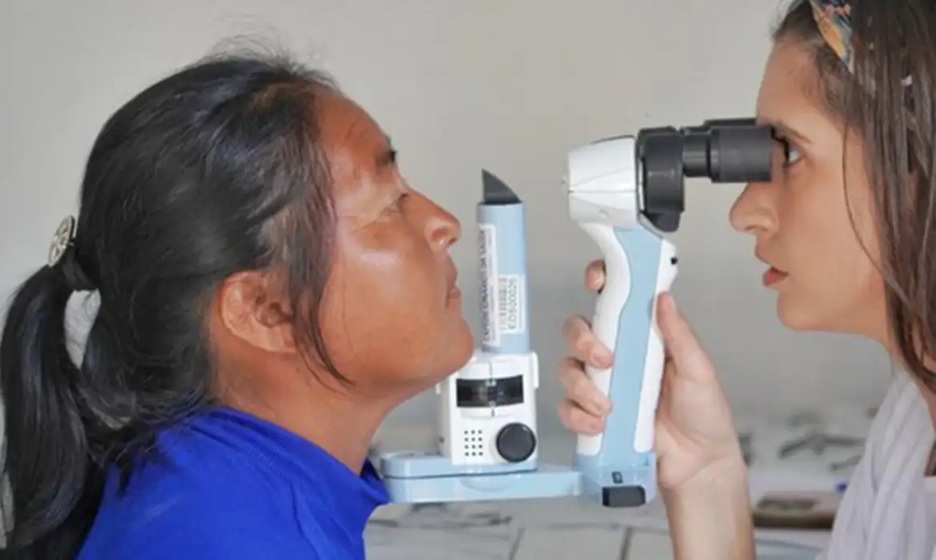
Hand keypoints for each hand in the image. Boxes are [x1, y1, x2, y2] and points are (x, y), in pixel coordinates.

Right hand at [558, 260, 741, 490]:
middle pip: (578, 331)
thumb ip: (679, 335)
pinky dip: (578, 415)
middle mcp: (619, 357)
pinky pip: (569, 408)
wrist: (698, 465)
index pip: (614, 300)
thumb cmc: (704, 415)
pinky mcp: (593, 414)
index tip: (597, 282)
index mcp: (643, 337)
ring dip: (582, 386)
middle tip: (605, 359)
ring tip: (608, 405)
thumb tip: (665, 299)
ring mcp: (604, 385)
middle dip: (584, 342)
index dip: (600, 283)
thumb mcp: (699, 370)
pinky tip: (600, 424)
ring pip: (568, 369)